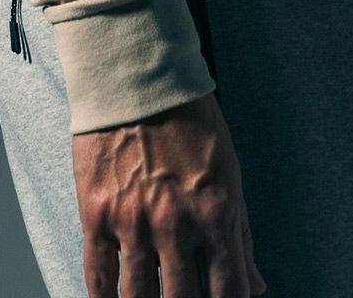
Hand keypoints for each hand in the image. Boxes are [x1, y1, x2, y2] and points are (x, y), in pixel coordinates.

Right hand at [72, 89, 267, 296]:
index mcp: (215, 211)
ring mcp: (133, 221)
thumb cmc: (190, 119)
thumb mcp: (229, 171)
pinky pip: (98, 276)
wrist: (137, 76)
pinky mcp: (97, 213)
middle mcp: (175, 222)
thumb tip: (255, 285)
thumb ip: (240, 233)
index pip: (228, 291)